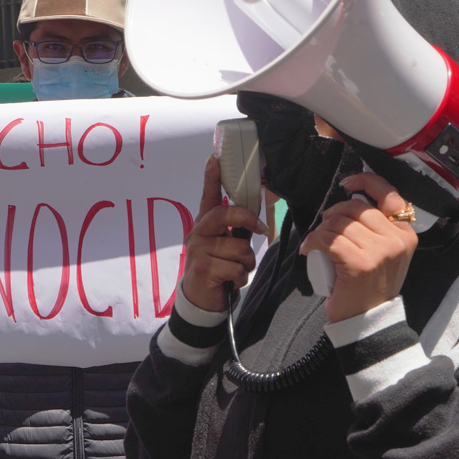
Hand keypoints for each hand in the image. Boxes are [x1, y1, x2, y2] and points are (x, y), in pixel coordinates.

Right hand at [179, 156, 269, 311]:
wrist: (200, 300)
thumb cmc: (217, 269)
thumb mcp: (223, 247)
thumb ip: (233, 231)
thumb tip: (255, 222)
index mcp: (204, 225)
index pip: (207, 197)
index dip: (211, 177)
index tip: (215, 158)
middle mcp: (198, 233)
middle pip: (225, 214)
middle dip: (248, 221)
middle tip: (261, 230)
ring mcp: (198, 250)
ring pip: (239, 247)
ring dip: (246, 263)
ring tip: (236, 270)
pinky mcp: (203, 269)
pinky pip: (236, 268)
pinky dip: (240, 278)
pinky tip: (230, 282)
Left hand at [298, 172, 417, 322]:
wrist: (368, 321)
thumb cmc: (370, 286)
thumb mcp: (384, 253)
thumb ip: (378, 228)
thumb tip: (352, 198)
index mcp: (405, 233)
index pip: (388, 194)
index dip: (365, 181)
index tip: (346, 183)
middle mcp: (397, 239)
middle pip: (356, 207)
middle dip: (334, 214)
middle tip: (325, 228)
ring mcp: (380, 251)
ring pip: (339, 223)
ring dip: (321, 230)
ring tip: (318, 243)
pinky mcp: (360, 263)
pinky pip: (329, 239)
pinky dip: (313, 242)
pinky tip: (309, 250)